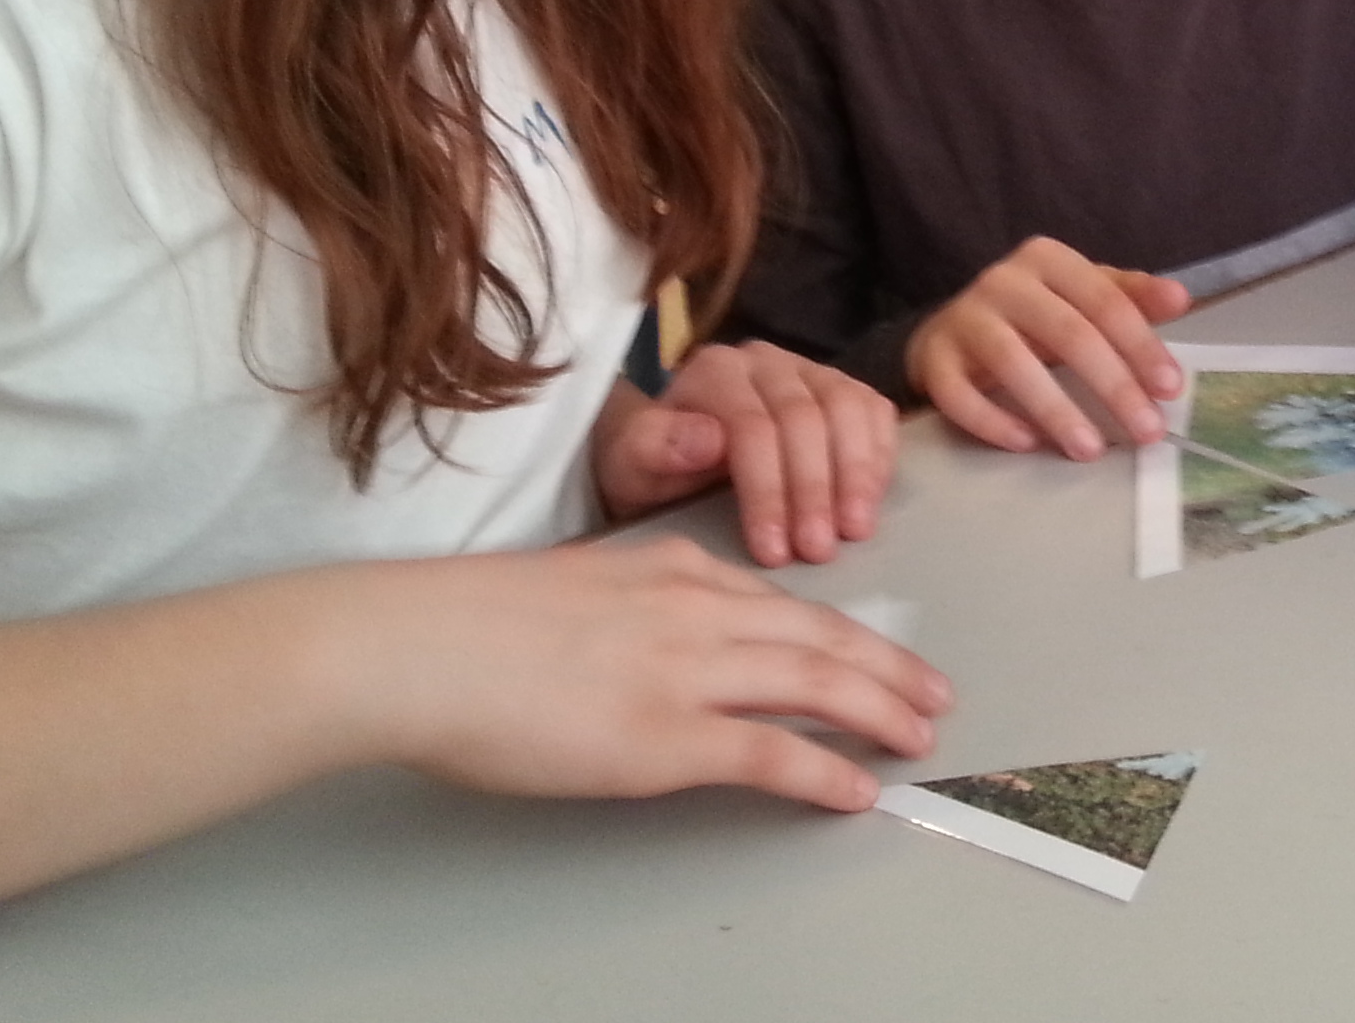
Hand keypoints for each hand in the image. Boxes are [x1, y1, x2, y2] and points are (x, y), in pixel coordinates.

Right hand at [337, 533, 951, 811]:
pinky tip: (858, 789)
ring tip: (918, 736)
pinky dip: (825, 770)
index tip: (873, 650)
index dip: (836, 630)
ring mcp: (686, 670)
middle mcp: (695, 607)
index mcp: (670, 566)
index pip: (778, 599)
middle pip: (819, 635)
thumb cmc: (469, 625)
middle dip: (885, 666)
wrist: (422, 645)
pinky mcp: (666, 735)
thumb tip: (649, 643)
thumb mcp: (574, 587)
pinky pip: (772, 753)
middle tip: (932, 693)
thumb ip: (628, 605)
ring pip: (815, 682)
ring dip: (878, 710)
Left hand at [595, 343, 897, 569]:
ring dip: (856, 475)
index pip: (752, 426)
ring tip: (854, 533)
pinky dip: (878, 456)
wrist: (673, 458)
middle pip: (804, 418)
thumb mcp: (635, 469)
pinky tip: (870, 502)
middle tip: (818, 551)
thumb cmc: (656, 470)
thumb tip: (708, 440)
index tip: (773, 552)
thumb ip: (656, 449)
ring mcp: (810, 370)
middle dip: (814, 491)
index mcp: (715, 372)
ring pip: (848, 409)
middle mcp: (766, 360)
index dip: (767, 491)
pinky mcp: (842, 388)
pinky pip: (874, 411)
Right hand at [903, 237, 1189, 459]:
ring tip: (1091, 450)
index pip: (1104, 301)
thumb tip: (1181, 299)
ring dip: (1056, 410)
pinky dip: (993, 422)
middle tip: (1147, 431)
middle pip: (1067, 333)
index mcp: (1048, 259)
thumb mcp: (1083, 296)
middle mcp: (1003, 280)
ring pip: (1012, 362)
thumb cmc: (1034, 316)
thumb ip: (1131, 297)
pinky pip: (959, 395)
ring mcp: (963, 318)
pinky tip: (1027, 445)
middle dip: (1113, 385)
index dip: (1140, 345)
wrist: (951, 331)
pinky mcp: (932, 359)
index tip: (1169, 389)